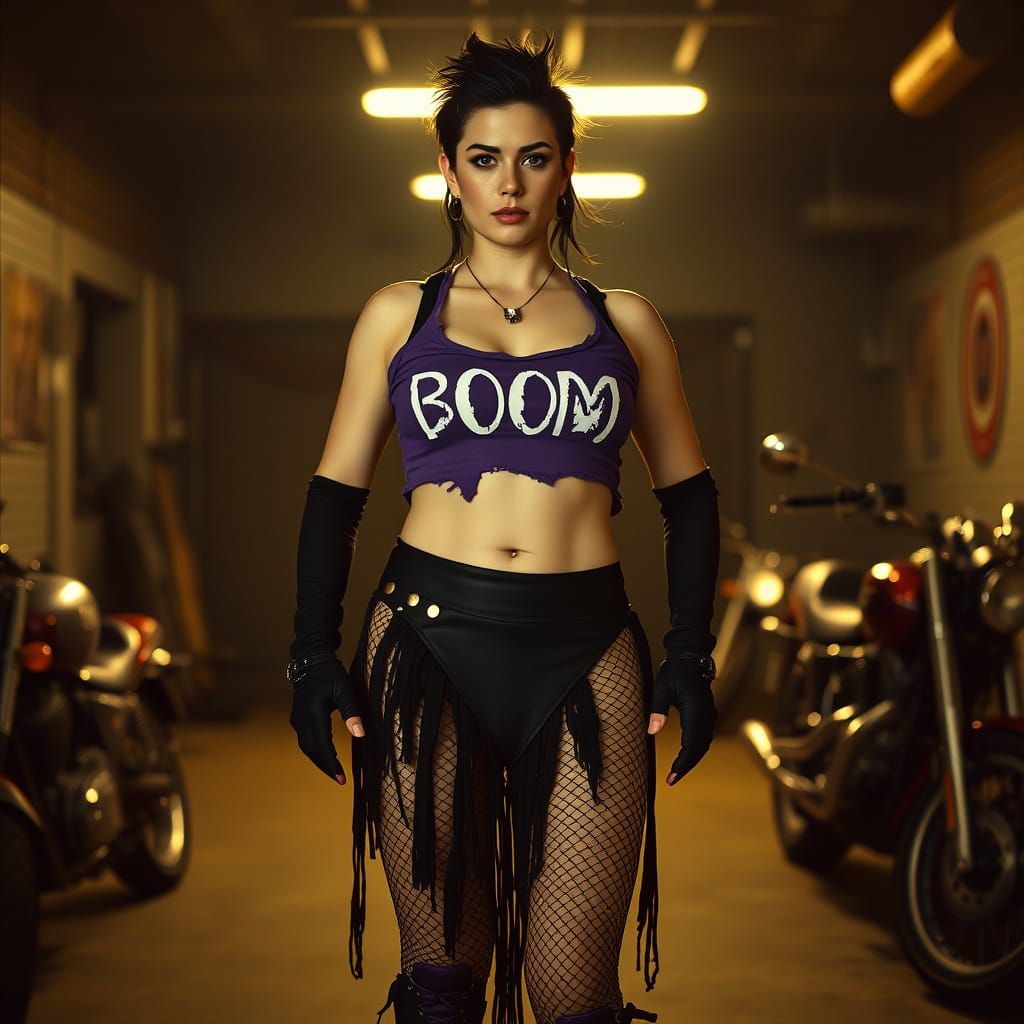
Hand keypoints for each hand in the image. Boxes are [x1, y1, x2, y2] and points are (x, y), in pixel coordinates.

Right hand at [288, 658, 365, 784]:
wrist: (310, 661)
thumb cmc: (330, 674)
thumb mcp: (345, 690)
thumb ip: (352, 712)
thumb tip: (360, 734)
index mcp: (313, 714)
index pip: (322, 746)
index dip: (331, 764)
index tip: (341, 779)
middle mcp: (302, 720)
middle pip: (312, 751)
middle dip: (326, 766)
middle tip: (340, 779)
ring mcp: (297, 720)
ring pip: (307, 747)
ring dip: (320, 760)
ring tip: (335, 770)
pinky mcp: (298, 718)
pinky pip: (306, 740)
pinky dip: (316, 750)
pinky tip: (328, 754)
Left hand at [647, 655, 716, 784]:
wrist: (691, 656)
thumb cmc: (674, 670)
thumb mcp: (661, 688)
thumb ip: (657, 710)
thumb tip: (651, 733)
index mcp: (696, 710)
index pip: (691, 744)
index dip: (682, 763)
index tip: (671, 777)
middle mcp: (707, 715)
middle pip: (700, 749)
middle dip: (686, 766)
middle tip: (671, 780)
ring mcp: (710, 715)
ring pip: (704, 744)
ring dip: (691, 759)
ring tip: (676, 772)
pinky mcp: (708, 714)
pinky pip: (704, 737)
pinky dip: (695, 750)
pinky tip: (684, 757)